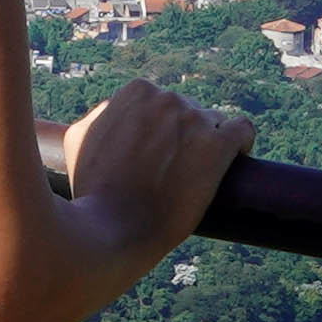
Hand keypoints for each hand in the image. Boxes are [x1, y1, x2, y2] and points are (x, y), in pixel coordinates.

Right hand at [44, 75, 248, 266]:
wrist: (116, 229)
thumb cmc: (94, 190)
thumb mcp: (78, 140)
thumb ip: (99, 117)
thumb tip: (110, 112)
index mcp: (136, 92)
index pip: (161, 102)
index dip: (160, 129)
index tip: (156, 153)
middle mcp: (167, 99)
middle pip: (188, 112)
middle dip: (183, 138)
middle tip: (172, 172)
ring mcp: (194, 120)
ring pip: (214, 123)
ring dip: (207, 145)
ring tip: (196, 176)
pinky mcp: (218, 145)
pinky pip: (243, 130)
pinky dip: (241, 142)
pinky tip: (236, 158)